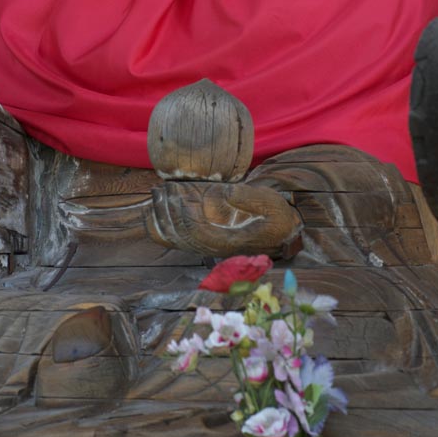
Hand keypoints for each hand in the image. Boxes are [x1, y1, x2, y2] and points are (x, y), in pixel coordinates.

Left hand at [147, 180, 302, 258]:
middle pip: (183, 234)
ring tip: (156, 195)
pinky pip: (179, 240)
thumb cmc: (276, 216)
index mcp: (230, 240)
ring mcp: (210, 247)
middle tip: (159, 190)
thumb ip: (247, 197)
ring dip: (163, 217)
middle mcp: (216, 247)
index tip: (174, 192)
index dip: (183, 212)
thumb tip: (223, 192)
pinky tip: (154, 213)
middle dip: (168, 211)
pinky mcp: (207, 241)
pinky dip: (164, 228)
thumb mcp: (269, 203)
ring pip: (179, 238)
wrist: (283, 233)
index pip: (198, 230)